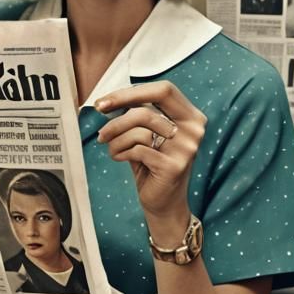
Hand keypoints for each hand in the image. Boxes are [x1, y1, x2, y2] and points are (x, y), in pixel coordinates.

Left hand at [95, 80, 205, 244]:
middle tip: (99, 114)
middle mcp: (194, 130)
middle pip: (148, 108)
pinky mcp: (173, 166)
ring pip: (139, 129)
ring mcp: (186, 149)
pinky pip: (137, 150)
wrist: (164, 203)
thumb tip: (107, 100)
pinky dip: (121, 152)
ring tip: (110, 146)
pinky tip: (119, 157)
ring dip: (116, 137)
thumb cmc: (151, 163)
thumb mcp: (146, 134)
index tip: (105, 100)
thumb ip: (136, 115)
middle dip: (118, 110)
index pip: (163, 90)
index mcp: (190, 116)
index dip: (131, 92)